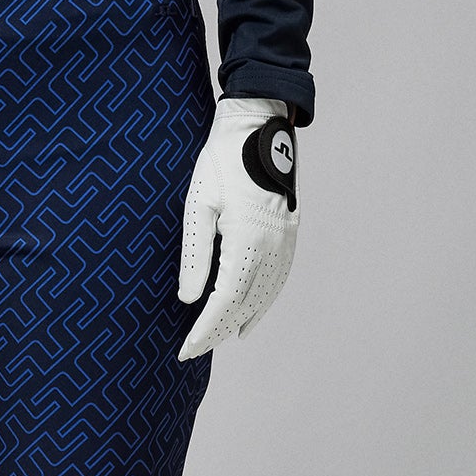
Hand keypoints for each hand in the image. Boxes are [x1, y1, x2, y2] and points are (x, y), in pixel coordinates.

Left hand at [176, 96, 298, 358]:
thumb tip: (188, 298)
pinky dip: (264, 303)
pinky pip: (279, 279)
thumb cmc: (221, 160)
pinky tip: (250, 317)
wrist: (257, 124)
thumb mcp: (199, 205)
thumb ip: (195, 255)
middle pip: (244, 304)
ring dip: (240, 321)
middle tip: (193, 351)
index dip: (205, 329)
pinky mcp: (289, 233)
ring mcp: (285, 240)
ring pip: (264, 296)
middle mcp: (272, 245)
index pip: (224, 301)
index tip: (186, 349)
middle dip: (217, 331)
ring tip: (218, 340)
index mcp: (246, 239)